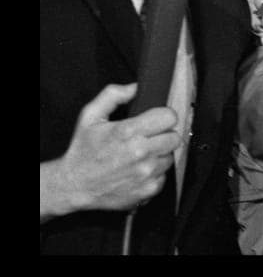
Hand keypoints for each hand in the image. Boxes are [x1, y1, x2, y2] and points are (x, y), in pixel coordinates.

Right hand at [41, 83, 180, 218]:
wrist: (73, 185)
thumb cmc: (82, 151)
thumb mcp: (90, 116)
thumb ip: (113, 95)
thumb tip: (136, 87)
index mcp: (128, 131)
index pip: (169, 117)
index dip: (163, 117)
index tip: (155, 120)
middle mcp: (140, 152)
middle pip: (175, 137)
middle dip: (164, 135)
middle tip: (149, 138)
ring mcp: (145, 172)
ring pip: (170, 157)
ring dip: (159, 155)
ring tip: (141, 155)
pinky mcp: (147, 189)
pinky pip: (164, 176)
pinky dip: (155, 173)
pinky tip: (138, 170)